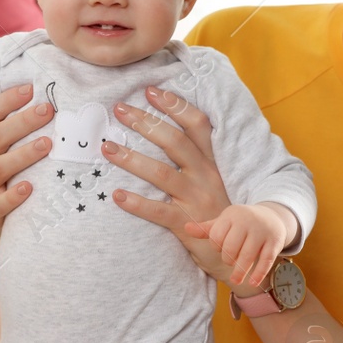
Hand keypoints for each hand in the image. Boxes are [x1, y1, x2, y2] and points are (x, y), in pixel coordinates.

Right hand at [0, 83, 53, 262]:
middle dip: (23, 121)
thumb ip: (18, 134)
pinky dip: (14, 195)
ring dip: (24, 154)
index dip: (6, 100)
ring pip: (0, 167)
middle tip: (48, 109)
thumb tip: (50, 101)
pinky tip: (30, 188)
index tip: (30, 88)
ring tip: (48, 144)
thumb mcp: (6, 157)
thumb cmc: (7, 184)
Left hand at [103, 85, 239, 284]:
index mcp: (210, 162)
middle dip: (146, 123)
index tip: (151, 91)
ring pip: (162, 174)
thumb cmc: (213, 212)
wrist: (235, 251)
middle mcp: (205, 176)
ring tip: (107, 148)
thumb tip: (158, 130)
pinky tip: (117, 196)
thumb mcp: (209, 180)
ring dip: (132, 159)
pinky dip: (137, 203)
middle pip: (174, 142)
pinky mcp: (188, 224)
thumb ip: (191, 159)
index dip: (175, 106)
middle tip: (119, 110)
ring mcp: (196, 200)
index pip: (197, 125)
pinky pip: (159, 212)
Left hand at [200, 203, 286, 286]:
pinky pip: (265, 261)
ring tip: (235, 280)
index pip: (216, 236)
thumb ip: (207, 229)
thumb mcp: (225, 222)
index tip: (221, 249)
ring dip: (240, 271)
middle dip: (228, 259)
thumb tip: (186, 228)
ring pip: (247, 256)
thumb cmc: (241, 223)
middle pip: (231, 247)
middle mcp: (247, 221)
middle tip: (230, 261)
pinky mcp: (274, 242)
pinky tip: (252, 283)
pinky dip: (258, 274)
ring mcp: (262, 232)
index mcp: (231, 215)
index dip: (216, 247)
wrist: (272, 217)